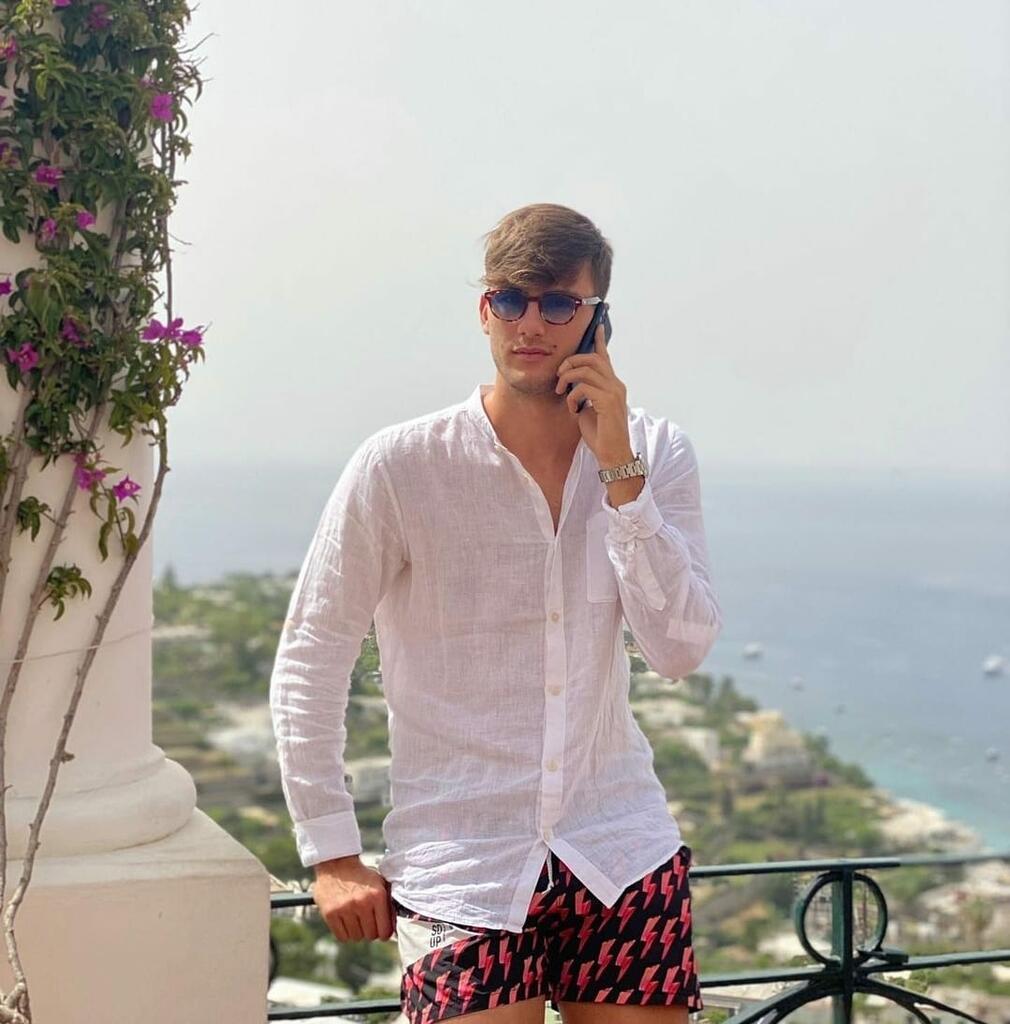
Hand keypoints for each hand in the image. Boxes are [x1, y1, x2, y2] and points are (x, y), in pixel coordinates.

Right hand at [312, 854, 394, 941]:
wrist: (337, 864)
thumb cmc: (362, 876)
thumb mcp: (379, 883)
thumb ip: (389, 904)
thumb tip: (395, 928)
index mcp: (378, 895)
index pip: (385, 930)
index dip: (384, 933)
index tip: (381, 931)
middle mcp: (362, 903)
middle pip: (370, 936)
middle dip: (370, 931)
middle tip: (366, 921)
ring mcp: (345, 908)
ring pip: (356, 937)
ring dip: (357, 931)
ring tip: (355, 917)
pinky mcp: (330, 913)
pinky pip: (342, 937)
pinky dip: (345, 933)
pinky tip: (345, 920)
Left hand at [554, 321, 633, 465]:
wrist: (612, 454)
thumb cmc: (600, 434)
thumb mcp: (588, 409)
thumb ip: (584, 393)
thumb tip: (571, 385)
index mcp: (612, 385)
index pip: (605, 357)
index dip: (599, 341)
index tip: (596, 326)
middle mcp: (616, 385)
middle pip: (592, 358)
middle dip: (571, 361)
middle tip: (559, 375)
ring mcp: (614, 392)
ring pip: (586, 370)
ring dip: (568, 378)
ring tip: (561, 391)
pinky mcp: (608, 402)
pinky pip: (584, 388)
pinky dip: (573, 396)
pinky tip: (573, 409)